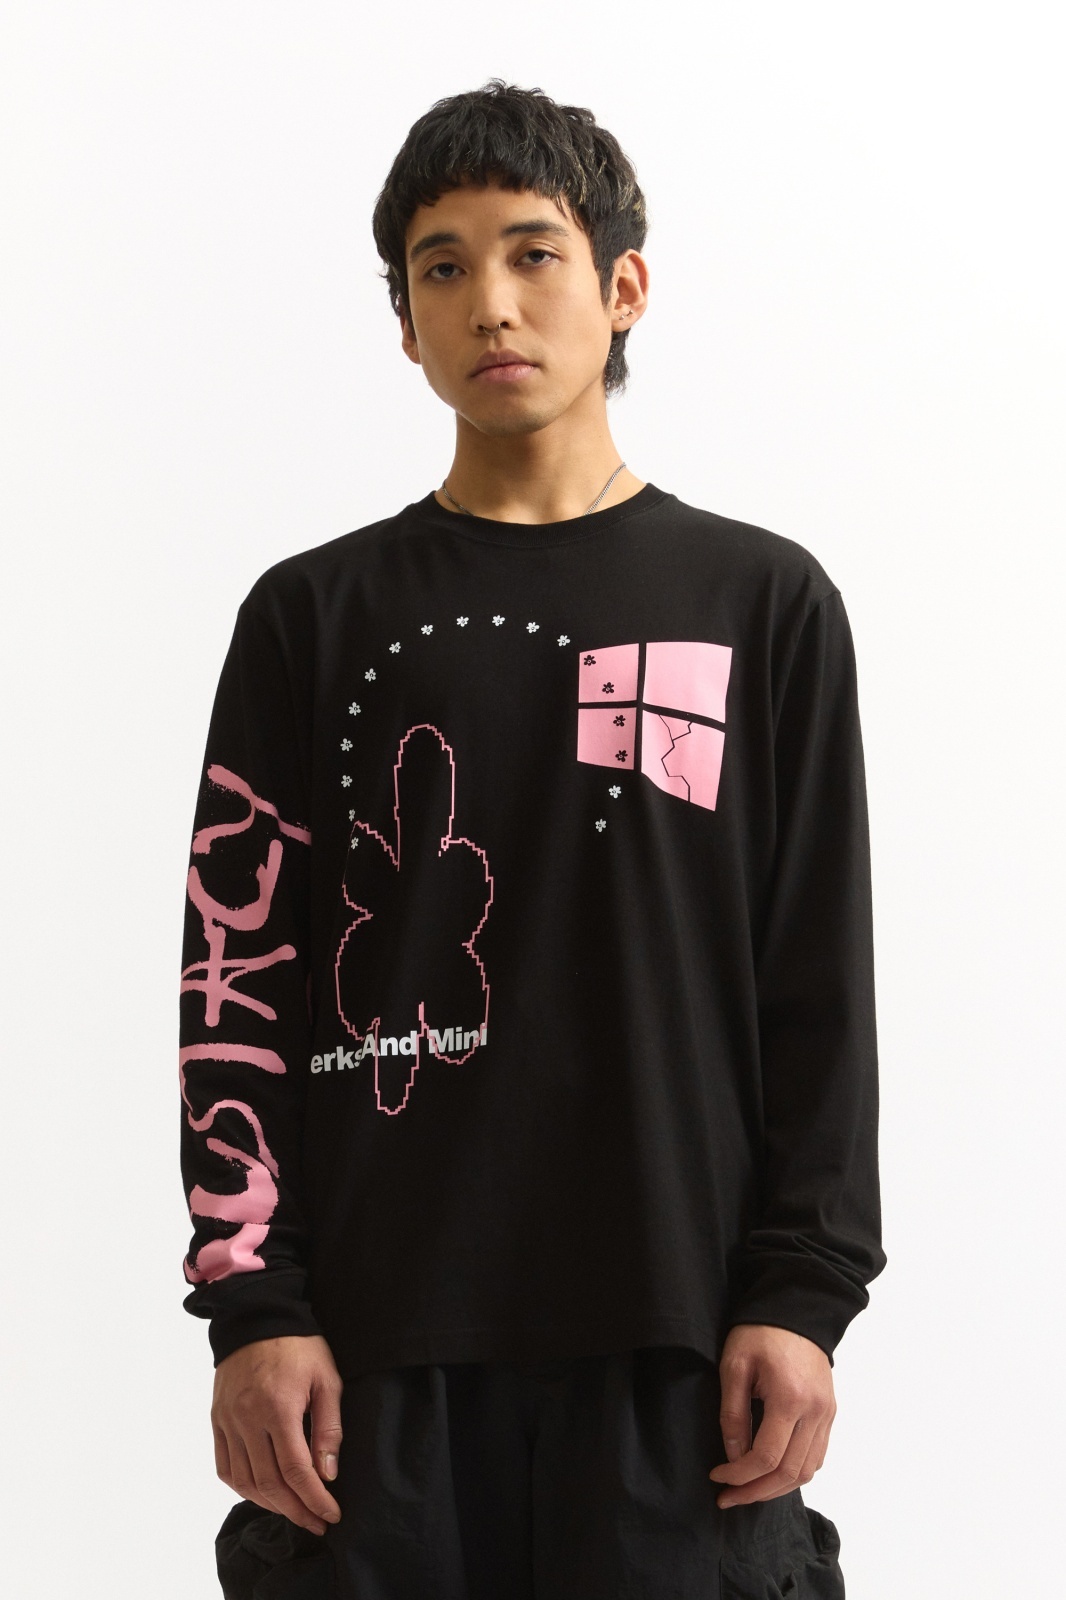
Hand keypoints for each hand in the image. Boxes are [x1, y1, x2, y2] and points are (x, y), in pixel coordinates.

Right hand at [211, 1333, 343, 1535]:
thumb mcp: (327, 1379)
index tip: (331, 1515)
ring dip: (270, 1505)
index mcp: (278, 1408)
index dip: (314, 1499)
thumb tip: (327, 1474)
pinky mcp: (217, 1419)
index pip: (295, 1471)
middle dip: (296, 1510)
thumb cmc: (299, 1346)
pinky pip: (224, 1467)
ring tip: (294, 1511)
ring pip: (245, 1481)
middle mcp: (247, 1419)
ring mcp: (228, 1421)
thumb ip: (328, 1428)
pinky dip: (242, 1487)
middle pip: (269, 1484)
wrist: (258, 1317)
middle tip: (317, 1522)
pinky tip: (262, 1493)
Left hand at [707, 1324, 835, 1509]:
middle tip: (728, 1498)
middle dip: (756, 1492)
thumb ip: (732, 1413)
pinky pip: (817, 1457)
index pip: (766, 1457)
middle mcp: (815, 1412)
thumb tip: (733, 1456)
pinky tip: (772, 1473)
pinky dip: (795, 1473)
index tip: (717, 1477)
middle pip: (789, 1473)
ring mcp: (827, 1414)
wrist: (795, 1310)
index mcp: (790, 1399)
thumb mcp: (734, 1366)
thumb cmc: (759, 1333)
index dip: (739, 1475)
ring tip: (748, 1490)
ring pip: (807, 1471)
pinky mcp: (830, 1412)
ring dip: (776, 1488)